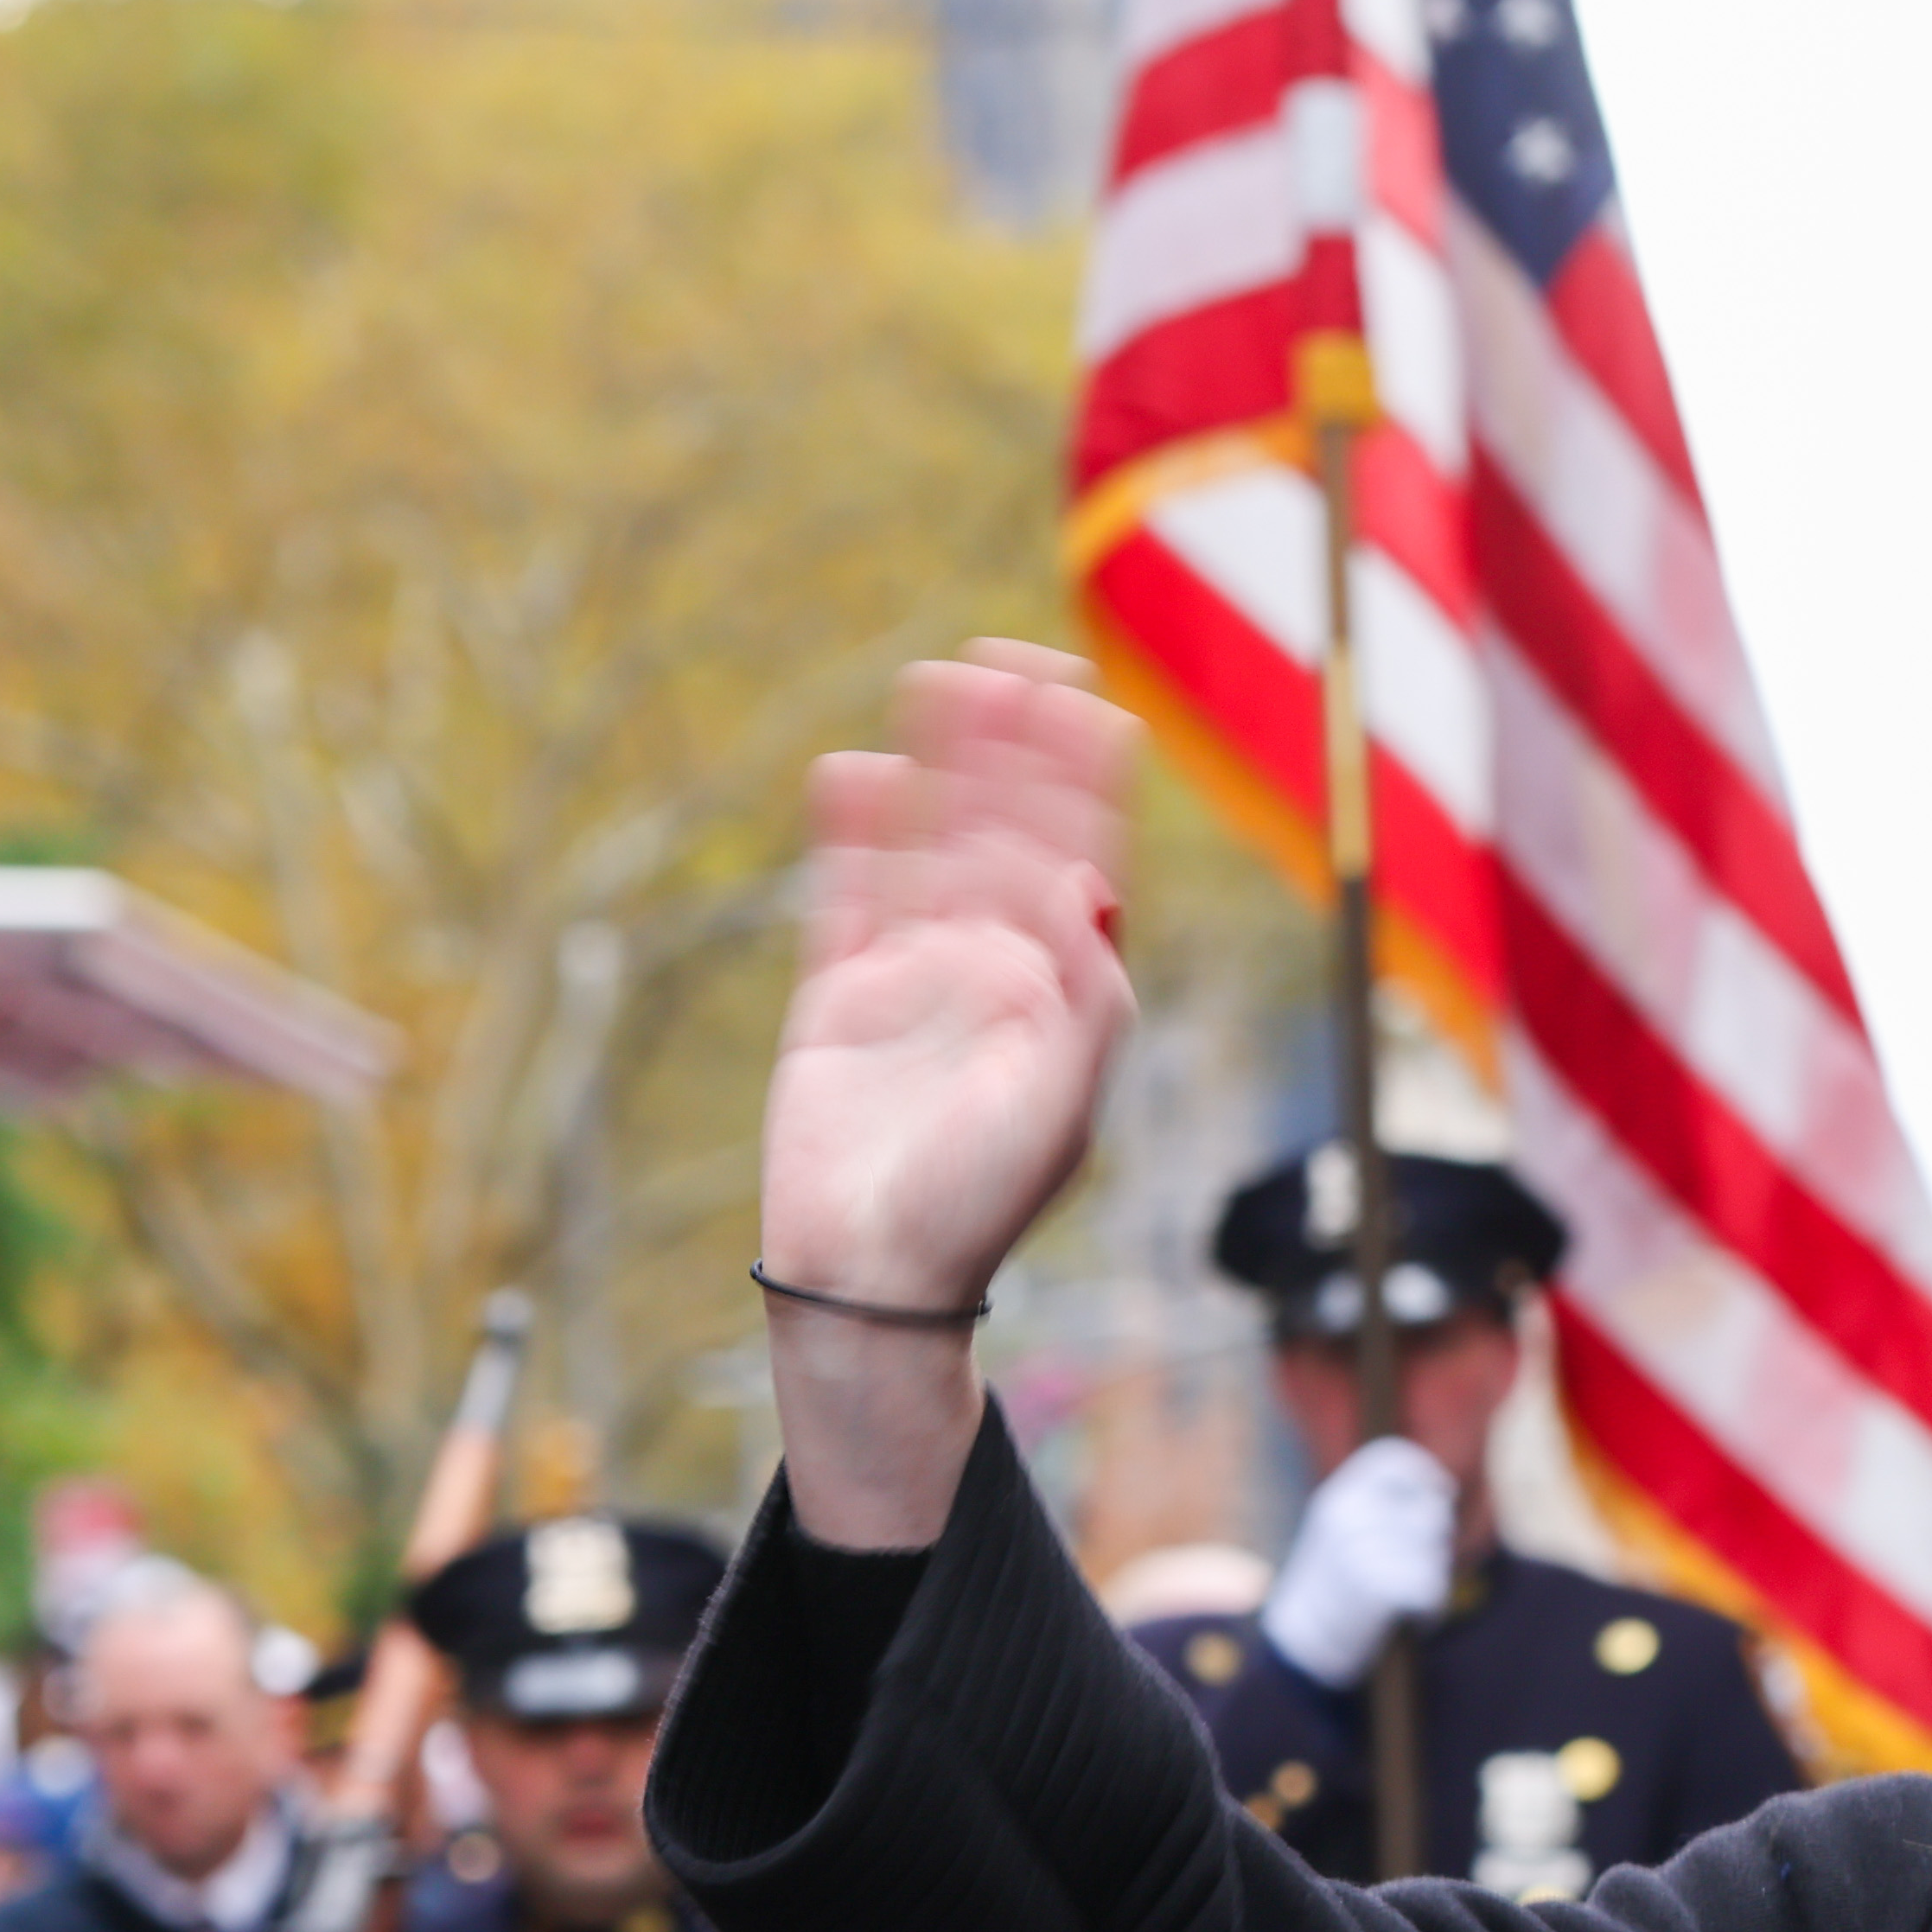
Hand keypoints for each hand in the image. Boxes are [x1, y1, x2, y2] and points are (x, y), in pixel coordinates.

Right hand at [758, 643, 1144, 1544]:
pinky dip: (855, 835)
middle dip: (1017, 749)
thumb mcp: (1064, 1105)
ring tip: (944, 679)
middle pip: (1006, 831)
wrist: (875, 1273)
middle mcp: (990, 971)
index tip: (1094, 704)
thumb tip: (1093, 881)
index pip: (1078, 861)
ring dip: (943, 768)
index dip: (1086, 785)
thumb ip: (1088, 995)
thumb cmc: (980, 1205)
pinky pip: (847, 895)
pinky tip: (861, 771)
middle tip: (1020, 658)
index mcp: (1056, 993)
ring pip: (929, 845)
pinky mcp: (837, 996)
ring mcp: (912, 977)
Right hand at [1262, 1443, 1464, 1691]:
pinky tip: (1409, 1616)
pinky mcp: (1379, 1587)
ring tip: (1403, 1592)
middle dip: (1437, 1539)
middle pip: (1431, 1509)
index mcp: (1338, 1496)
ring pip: (1437, 1552)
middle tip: (1412, 1566)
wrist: (1302, 1641)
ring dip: (1433, 1576)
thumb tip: (1440, 1492)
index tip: (1442, 1492)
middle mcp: (1348, 1516)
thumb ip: (1380, 1504)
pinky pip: (1434, 1587)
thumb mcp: (1342, 1529)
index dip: (1426, 1471)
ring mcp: (1362, 1550)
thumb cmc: (1333, 1584)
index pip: (1392, 1457)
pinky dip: (1431, 1608)